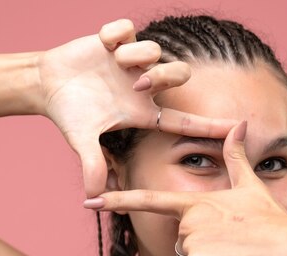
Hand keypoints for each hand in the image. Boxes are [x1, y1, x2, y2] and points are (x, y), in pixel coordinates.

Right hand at [38, 19, 238, 196]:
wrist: (48, 85)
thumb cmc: (70, 114)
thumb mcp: (82, 140)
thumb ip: (92, 165)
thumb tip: (92, 196)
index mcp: (141, 111)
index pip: (183, 121)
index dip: (209, 125)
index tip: (238, 128)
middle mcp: (142, 85)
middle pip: (179, 75)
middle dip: (163, 76)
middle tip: (135, 85)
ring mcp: (130, 62)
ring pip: (155, 50)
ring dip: (134, 55)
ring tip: (113, 62)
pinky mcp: (116, 40)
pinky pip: (128, 27)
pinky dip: (116, 33)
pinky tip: (103, 45)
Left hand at [85, 121, 286, 255]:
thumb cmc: (270, 218)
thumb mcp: (250, 186)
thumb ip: (236, 158)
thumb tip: (239, 124)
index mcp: (194, 202)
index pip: (148, 201)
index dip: (117, 201)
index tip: (89, 201)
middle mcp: (186, 219)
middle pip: (182, 244)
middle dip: (205, 253)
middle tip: (233, 246)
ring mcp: (190, 239)